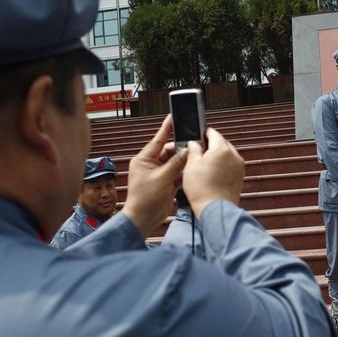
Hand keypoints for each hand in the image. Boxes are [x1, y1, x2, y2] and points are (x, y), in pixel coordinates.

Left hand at [121, 115, 187, 237]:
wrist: (143, 219)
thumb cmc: (145, 199)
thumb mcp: (162, 178)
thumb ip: (176, 163)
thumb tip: (187, 151)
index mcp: (144, 160)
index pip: (158, 140)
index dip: (166, 129)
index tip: (172, 117)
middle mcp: (150, 164)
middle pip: (169, 151)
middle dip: (180, 150)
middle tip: (193, 147)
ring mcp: (158, 174)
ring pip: (174, 162)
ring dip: (183, 162)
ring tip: (194, 159)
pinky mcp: (165, 183)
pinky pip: (176, 173)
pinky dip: (183, 173)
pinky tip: (191, 172)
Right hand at [182, 127, 244, 218]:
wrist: (215, 209)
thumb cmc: (202, 188)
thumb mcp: (191, 165)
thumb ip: (194, 149)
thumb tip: (194, 143)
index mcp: (222, 149)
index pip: (213, 133)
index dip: (204, 133)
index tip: (198, 135)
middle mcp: (234, 155)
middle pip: (221, 143)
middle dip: (211, 145)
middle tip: (198, 152)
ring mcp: (239, 167)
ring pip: (227, 154)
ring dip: (217, 156)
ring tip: (205, 165)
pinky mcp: (240, 177)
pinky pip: (230, 165)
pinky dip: (223, 166)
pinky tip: (212, 173)